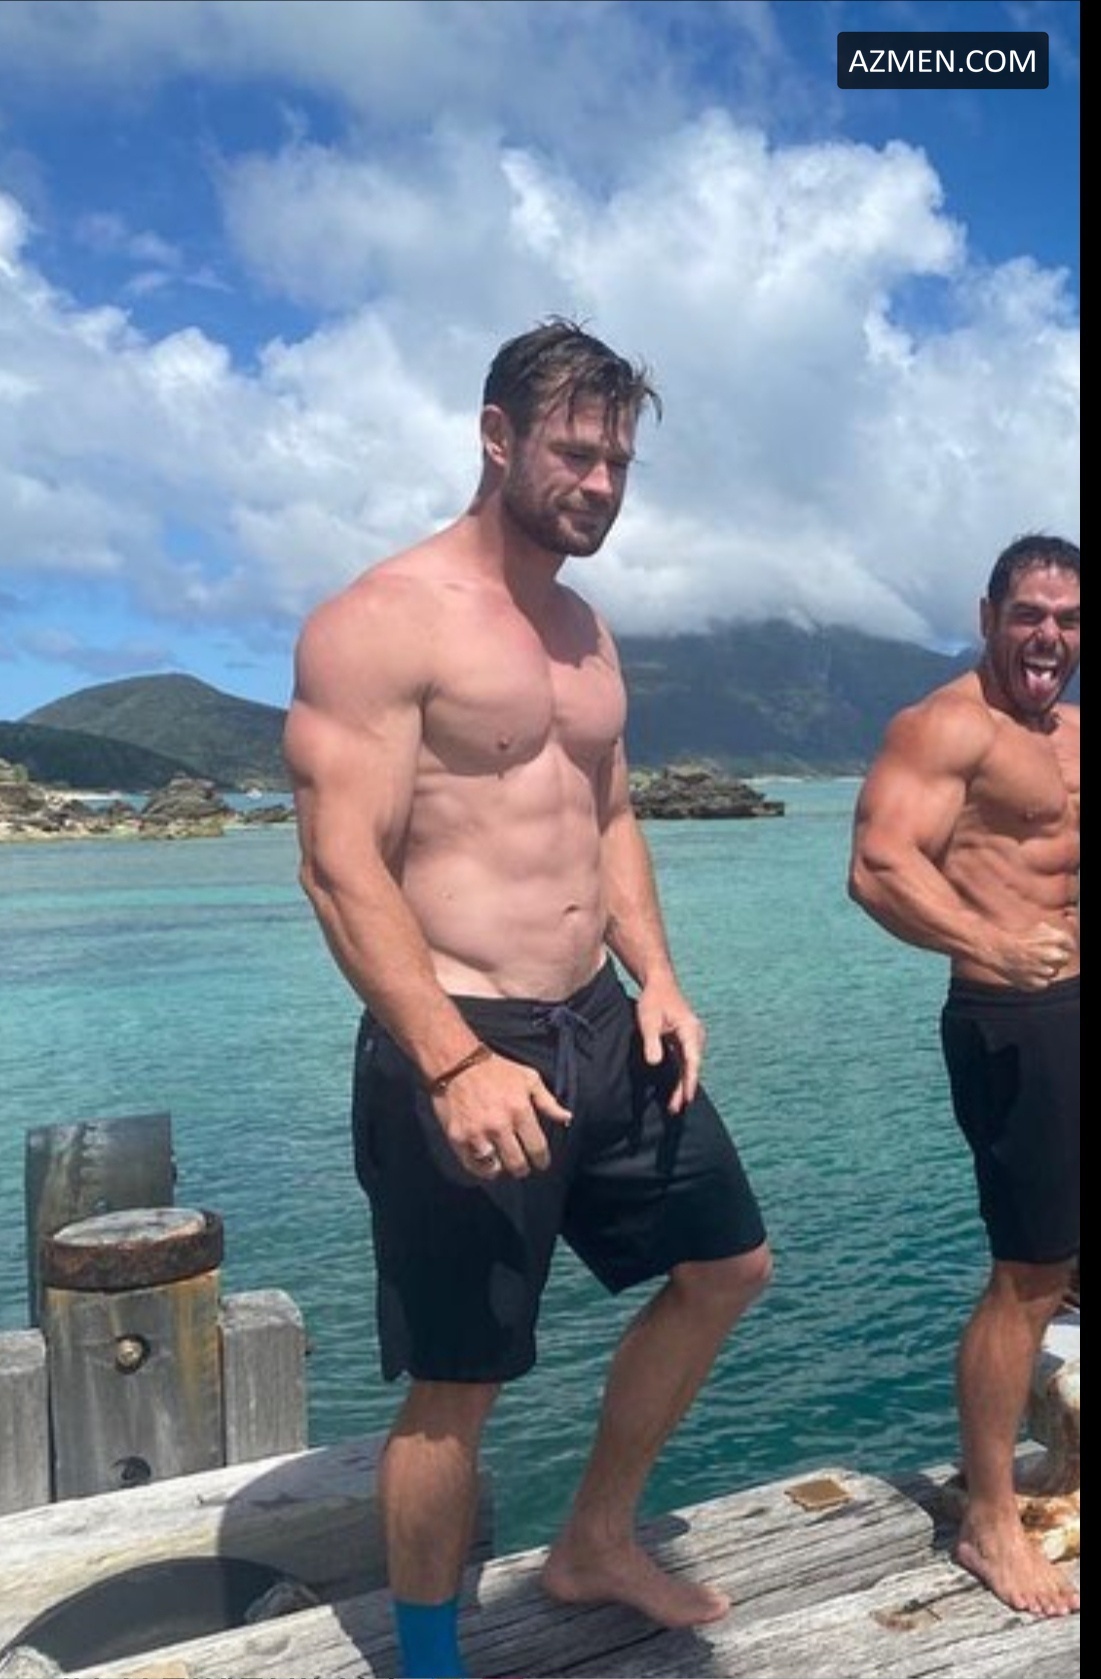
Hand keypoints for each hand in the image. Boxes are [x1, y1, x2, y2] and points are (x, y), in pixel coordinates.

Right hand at [433, 1052, 571, 1177]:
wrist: (457, 1062)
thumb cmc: (495, 1070)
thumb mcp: (528, 1078)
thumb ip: (548, 1101)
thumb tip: (567, 1117)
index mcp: (520, 1110)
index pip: (537, 1148)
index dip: (542, 1160)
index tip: (541, 1163)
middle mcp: (499, 1125)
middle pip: (517, 1164)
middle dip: (522, 1169)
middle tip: (522, 1166)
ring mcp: (477, 1133)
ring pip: (494, 1168)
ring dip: (500, 1167)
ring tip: (502, 1162)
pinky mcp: (457, 1137)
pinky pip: (472, 1165)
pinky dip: (480, 1167)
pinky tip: (485, 1161)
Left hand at [636, 977, 705, 1112]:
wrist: (659, 983)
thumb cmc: (653, 1000)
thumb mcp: (648, 1020)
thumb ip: (652, 1042)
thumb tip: (656, 1063)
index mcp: (690, 1030)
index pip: (692, 1061)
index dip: (690, 1081)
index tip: (687, 1098)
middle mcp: (696, 1036)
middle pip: (692, 1067)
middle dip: (685, 1089)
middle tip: (677, 1110)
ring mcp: (692, 1038)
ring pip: (689, 1066)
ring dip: (683, 1085)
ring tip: (675, 1106)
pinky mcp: (685, 1040)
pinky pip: (685, 1062)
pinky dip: (681, 1075)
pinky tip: (676, 1089)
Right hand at [998, 921, 1077, 989]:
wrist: (997, 950)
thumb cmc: (1019, 939)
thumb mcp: (1039, 928)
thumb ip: (1056, 934)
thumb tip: (1067, 941)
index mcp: (1052, 937)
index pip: (1069, 943)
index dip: (1068, 946)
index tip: (1064, 948)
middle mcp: (1049, 953)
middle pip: (1065, 959)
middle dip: (1059, 958)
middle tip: (1048, 957)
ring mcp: (1042, 969)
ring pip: (1054, 972)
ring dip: (1047, 969)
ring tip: (1034, 964)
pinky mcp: (1034, 981)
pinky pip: (1044, 983)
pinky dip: (1038, 979)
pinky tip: (1029, 972)